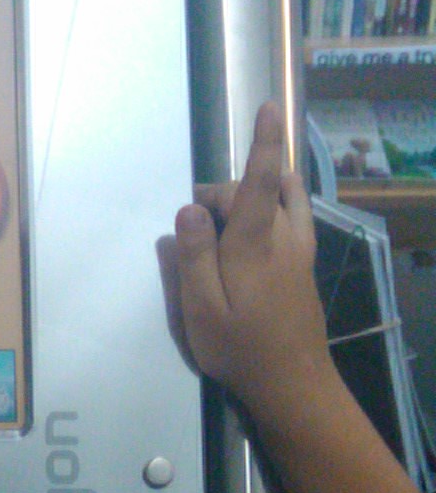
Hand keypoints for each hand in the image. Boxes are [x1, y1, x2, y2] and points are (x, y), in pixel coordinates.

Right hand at [158, 102, 332, 425]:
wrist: (293, 385)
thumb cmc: (240, 350)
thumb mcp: (199, 310)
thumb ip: (192, 257)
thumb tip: (189, 210)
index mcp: (253, 245)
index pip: (258, 182)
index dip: (263, 143)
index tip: (270, 107)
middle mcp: (284, 239)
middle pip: (258, 190)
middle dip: (221, 196)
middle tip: (191, 235)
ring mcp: (300, 251)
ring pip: (286, 198)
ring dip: (258, 192)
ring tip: (227, 220)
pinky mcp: (305, 266)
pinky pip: (294, 216)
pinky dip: (277, 205)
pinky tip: (258, 228)